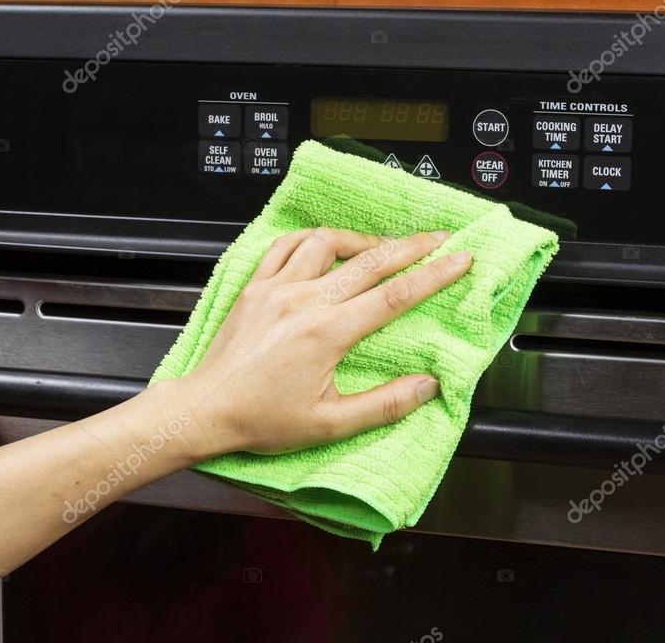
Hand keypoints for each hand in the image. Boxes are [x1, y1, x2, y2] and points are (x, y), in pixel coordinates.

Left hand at [165, 227, 472, 455]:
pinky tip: (323, 244)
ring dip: (360, 238)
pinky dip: (310, 239)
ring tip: (380, 245)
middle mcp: (302, 301)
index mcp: (327, 333)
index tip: (459, 259)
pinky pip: (284, 245)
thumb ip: (385, 404)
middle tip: (439, 238)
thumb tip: (427, 386)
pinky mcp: (254, 287)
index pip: (394, 295)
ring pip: (326, 242)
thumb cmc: (261, 419)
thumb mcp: (330, 425)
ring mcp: (275, 288)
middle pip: (369, 260)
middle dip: (411, 246)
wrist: (205, 410)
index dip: (433, 275)